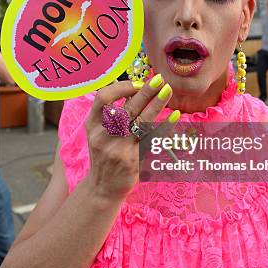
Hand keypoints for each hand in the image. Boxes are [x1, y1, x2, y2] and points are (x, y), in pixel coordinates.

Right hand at [85, 76, 174, 200]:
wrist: (102, 188)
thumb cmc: (104, 154)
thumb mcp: (100, 132)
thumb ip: (113, 113)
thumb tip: (135, 89)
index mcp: (92, 125)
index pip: (103, 98)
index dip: (120, 88)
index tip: (136, 84)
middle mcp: (103, 136)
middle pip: (127, 109)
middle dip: (145, 92)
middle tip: (159, 79)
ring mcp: (118, 150)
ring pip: (141, 123)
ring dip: (156, 105)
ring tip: (168, 91)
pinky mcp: (133, 161)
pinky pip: (152, 140)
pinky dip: (164, 127)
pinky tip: (174, 116)